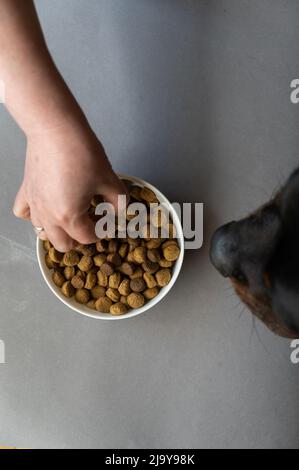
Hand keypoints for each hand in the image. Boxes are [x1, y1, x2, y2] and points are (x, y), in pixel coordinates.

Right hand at [13, 122, 125, 251]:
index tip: (109, 222)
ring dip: (58, 231)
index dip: (102, 232)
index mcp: (69, 217)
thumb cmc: (82, 154)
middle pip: (64, 244)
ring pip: (43, 232)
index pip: (88, 238)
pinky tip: (47, 206)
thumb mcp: (109, 179)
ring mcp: (35, 205)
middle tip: (92, 224)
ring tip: (72, 216)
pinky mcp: (27, 191)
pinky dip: (35, 215)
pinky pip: (24, 213)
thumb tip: (121, 211)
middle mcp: (48, 216)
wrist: (56, 129)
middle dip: (79, 239)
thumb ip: (118, 201)